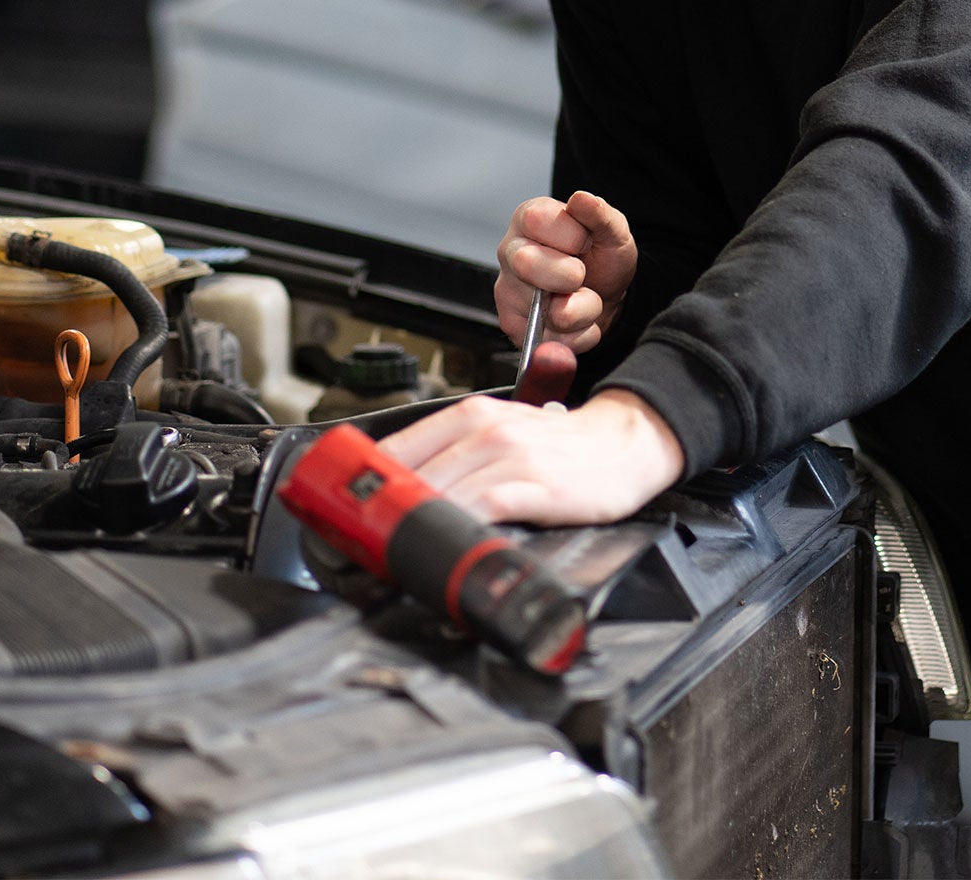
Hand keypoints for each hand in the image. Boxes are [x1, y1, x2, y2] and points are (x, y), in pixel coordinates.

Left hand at [377, 390, 683, 525]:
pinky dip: (458, 528)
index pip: (400, 446)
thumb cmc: (563, 447)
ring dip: (411, 525)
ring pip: (440, 490)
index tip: (343, 515)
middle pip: (413, 473)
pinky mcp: (536, 485)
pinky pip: (484, 507)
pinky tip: (444, 546)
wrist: (626, 441)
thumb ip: (457, 456)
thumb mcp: (504, 435)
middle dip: (383, 514)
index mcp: (472, 416)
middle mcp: (487, 429)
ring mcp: (511, 456)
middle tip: (359, 547)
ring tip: (388, 555)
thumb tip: (406, 496)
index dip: (366, 484)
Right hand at [495, 191, 636, 354]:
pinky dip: (577, 335)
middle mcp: (510, 252)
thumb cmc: (603, 257)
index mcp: (529, 218)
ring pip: (543, 308)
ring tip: (584, 297)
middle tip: (582, 274)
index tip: (585, 242)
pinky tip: (579, 320)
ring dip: (582, 309)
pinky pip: (549, 340)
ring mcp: (507, 290)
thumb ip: (600, 214)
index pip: (536, 220)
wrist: (609, 296)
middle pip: (527, 262)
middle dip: (570, 274)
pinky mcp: (513, 326)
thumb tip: (580, 199)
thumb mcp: (613, 231)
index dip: (572, 235)